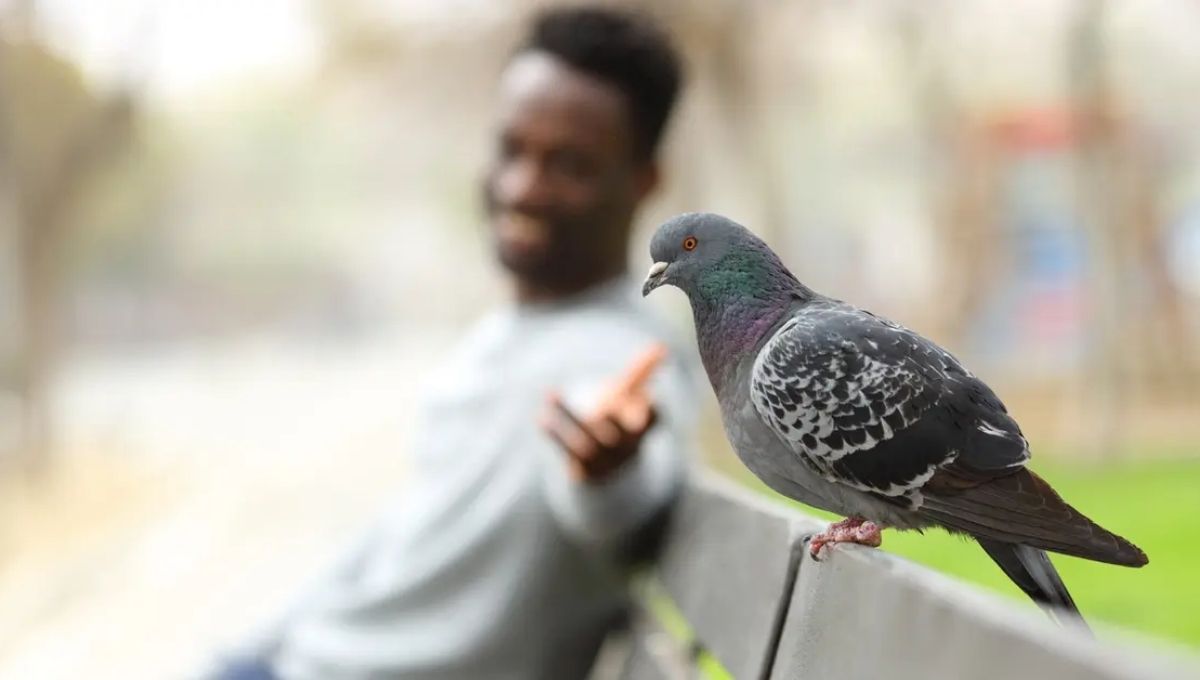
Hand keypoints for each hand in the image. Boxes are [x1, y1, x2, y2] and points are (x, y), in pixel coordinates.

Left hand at [540, 344, 665, 483]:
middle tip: (599, 406)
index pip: (653, 420)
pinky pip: (568, 453)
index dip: (652, 410)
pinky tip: (542, 417)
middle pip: (619, 435)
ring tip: (551, 393)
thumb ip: (643, 372)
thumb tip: (661, 346)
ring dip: (568, 418)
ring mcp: (604, 460)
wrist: (605, 465)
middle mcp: (625, 447)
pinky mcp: (583, 470)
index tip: (647, 395)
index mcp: (640, 429)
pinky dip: (555, 436)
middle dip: (611, 421)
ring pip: (586, 444)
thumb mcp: (630, 396)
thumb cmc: (619, 419)